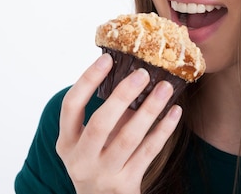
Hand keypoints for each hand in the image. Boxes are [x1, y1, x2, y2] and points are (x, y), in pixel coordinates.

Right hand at [56, 53, 182, 193]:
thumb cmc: (97, 161)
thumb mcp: (90, 142)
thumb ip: (107, 114)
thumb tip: (132, 75)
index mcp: (67, 142)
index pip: (71, 105)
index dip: (88, 80)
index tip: (107, 58)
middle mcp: (81, 159)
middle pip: (100, 123)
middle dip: (122, 95)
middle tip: (142, 72)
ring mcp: (103, 174)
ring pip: (128, 138)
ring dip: (149, 110)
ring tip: (165, 87)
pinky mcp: (126, 184)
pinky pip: (148, 152)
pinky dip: (163, 130)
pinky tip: (174, 112)